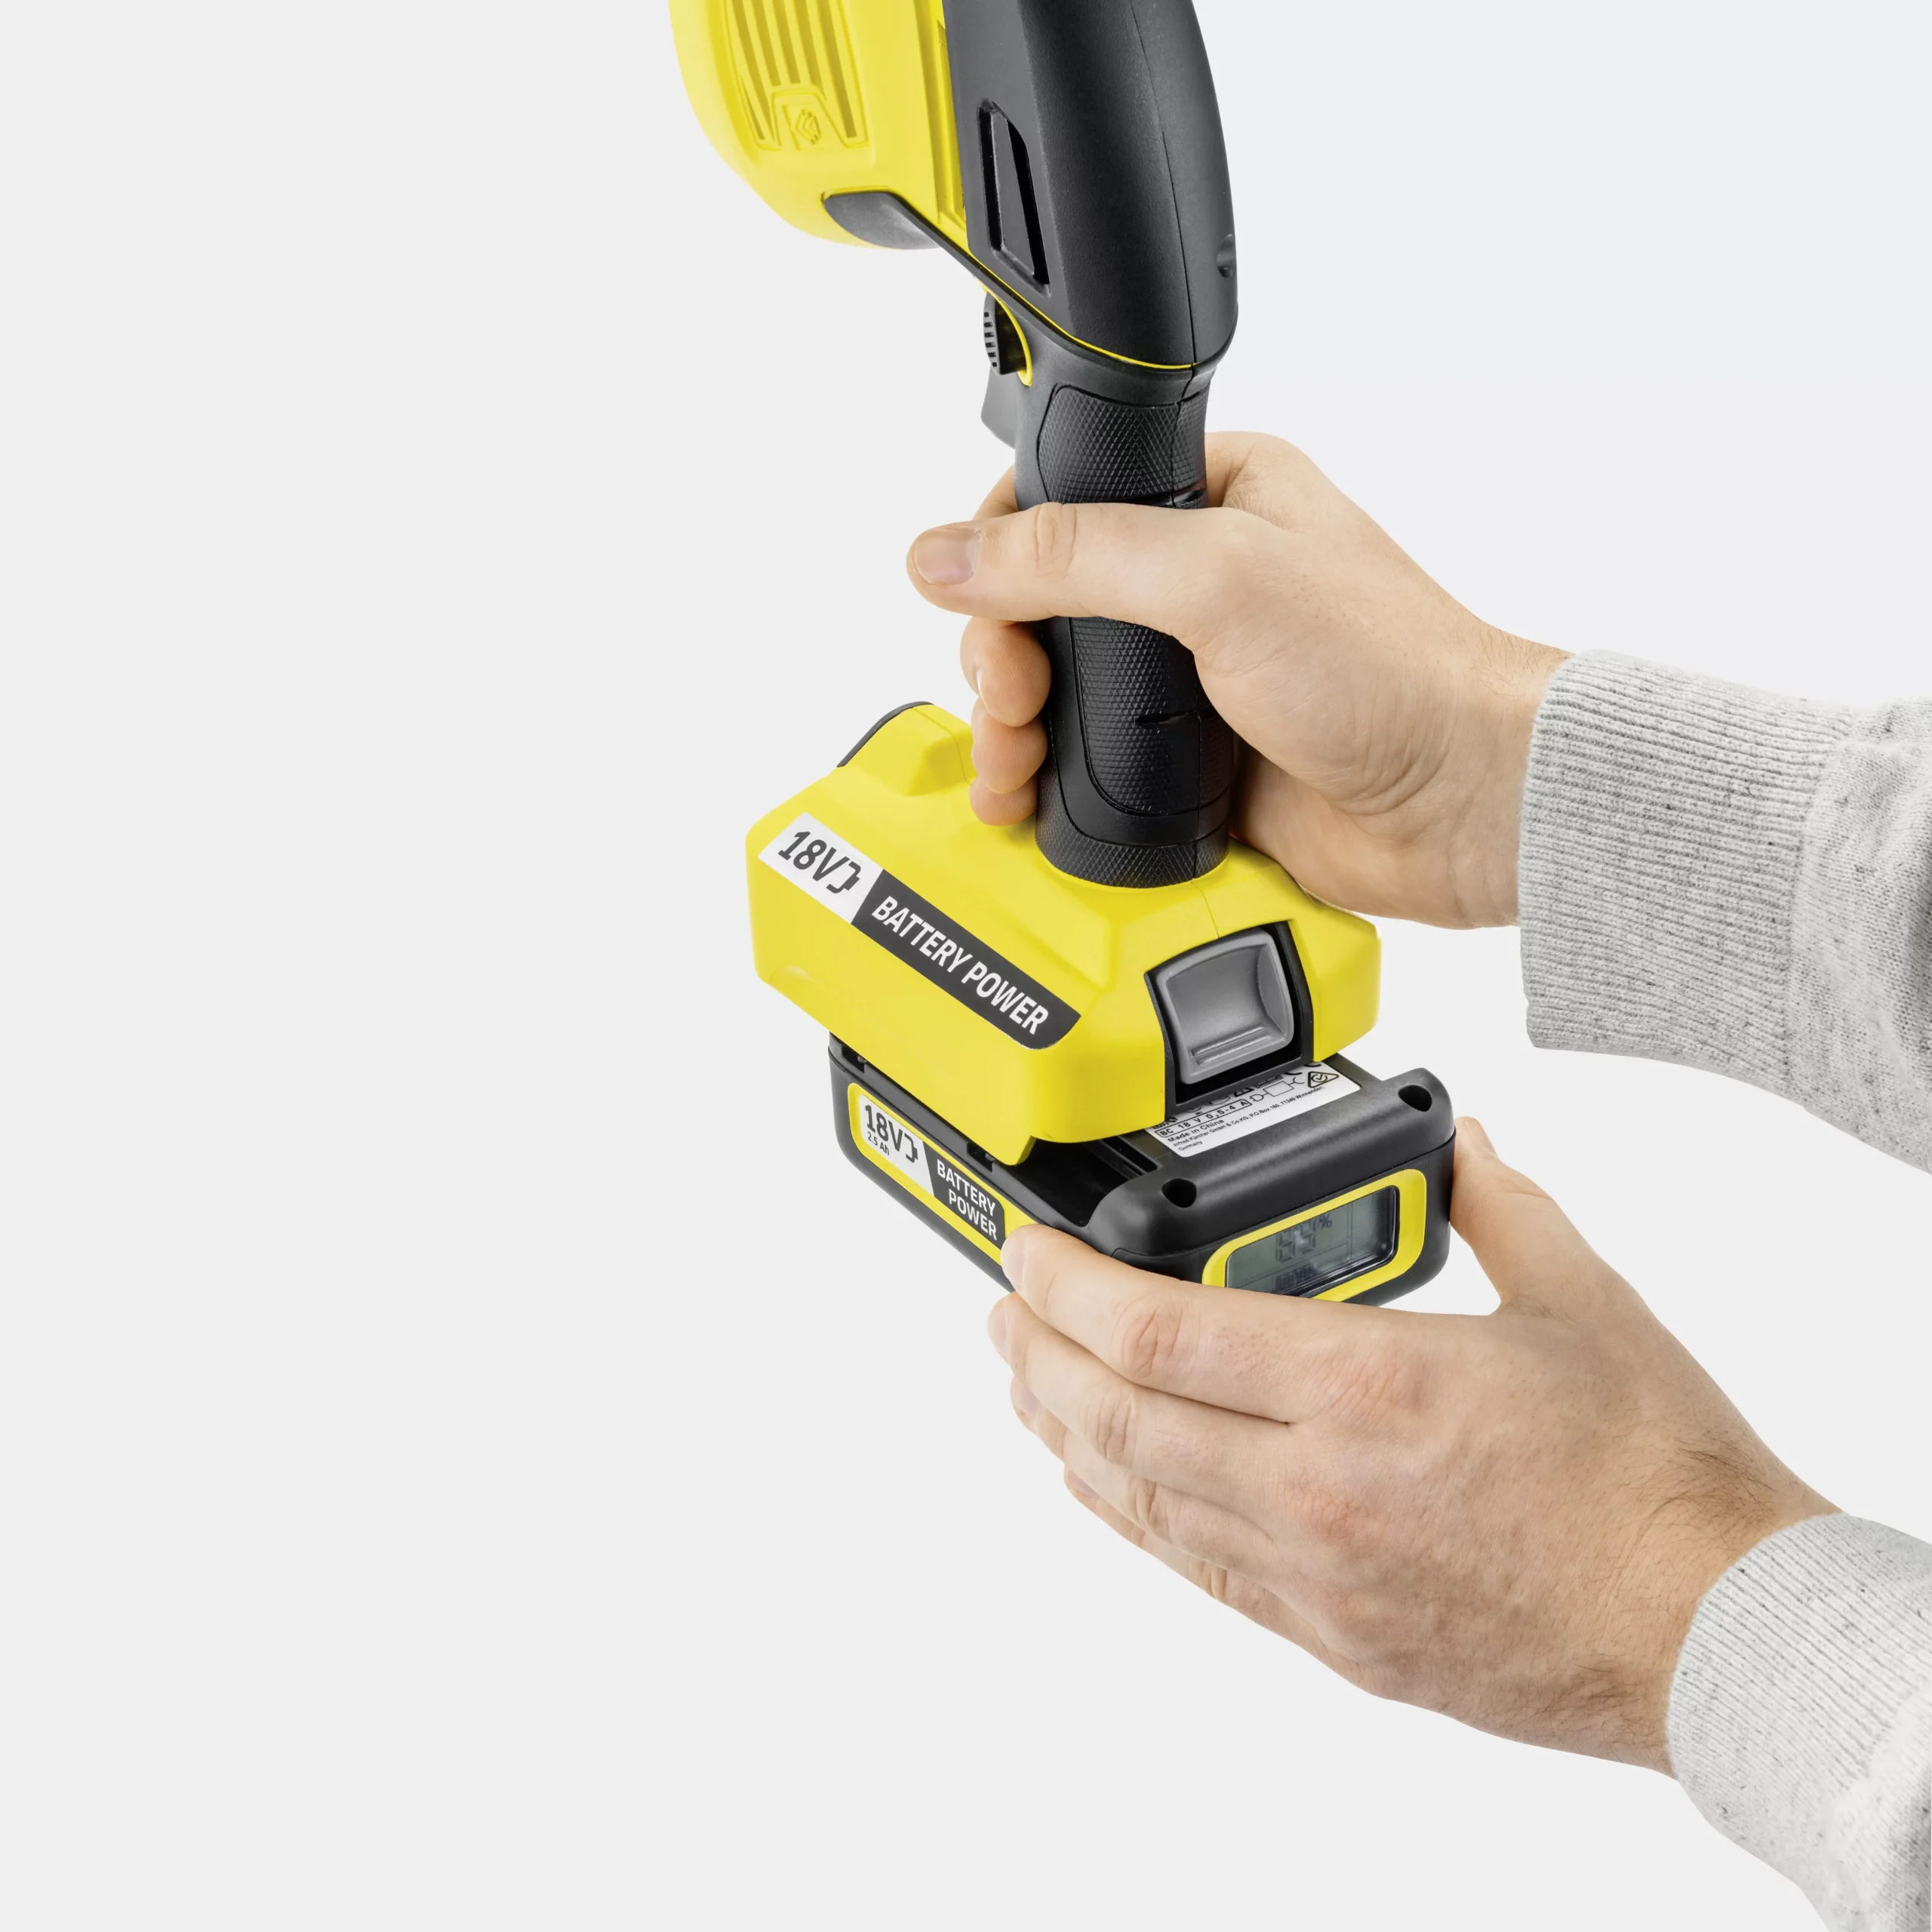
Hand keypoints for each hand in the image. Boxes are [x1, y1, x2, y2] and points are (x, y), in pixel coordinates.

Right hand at [906, 436, 1565, 927]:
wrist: (1461, 803)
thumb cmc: (1389, 671)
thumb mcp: (1219, 579)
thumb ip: (1075, 556)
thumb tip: (947, 551)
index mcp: (1211, 496)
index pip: (1059, 499)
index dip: (999, 553)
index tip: (978, 608)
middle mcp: (1194, 581)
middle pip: (1038, 607)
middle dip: (998, 659)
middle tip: (1010, 705)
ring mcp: (1188, 677)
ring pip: (1055, 693)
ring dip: (1010, 729)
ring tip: (1009, 766)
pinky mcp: (1188, 760)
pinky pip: (1087, 765)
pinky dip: (1044, 785)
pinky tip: (1022, 802)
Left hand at [988, 1121, 1831, 1768]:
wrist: (1717, 1633)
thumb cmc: (1659, 1481)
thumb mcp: (1580, 1300)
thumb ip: (1499, 1204)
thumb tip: (1461, 1144)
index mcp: (1365, 1387)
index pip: (1158, 1331)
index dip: (1067, 1285)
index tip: (1026, 1249)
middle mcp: (1316, 1487)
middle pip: (1120, 1416)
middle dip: (1037, 1356)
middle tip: (1003, 1309)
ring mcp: (1316, 1574)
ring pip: (1142, 1499)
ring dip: (1067, 1434)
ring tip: (1028, 1386)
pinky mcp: (1334, 1637)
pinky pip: (1197, 1569)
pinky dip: (1132, 1515)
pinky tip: (1107, 1483)